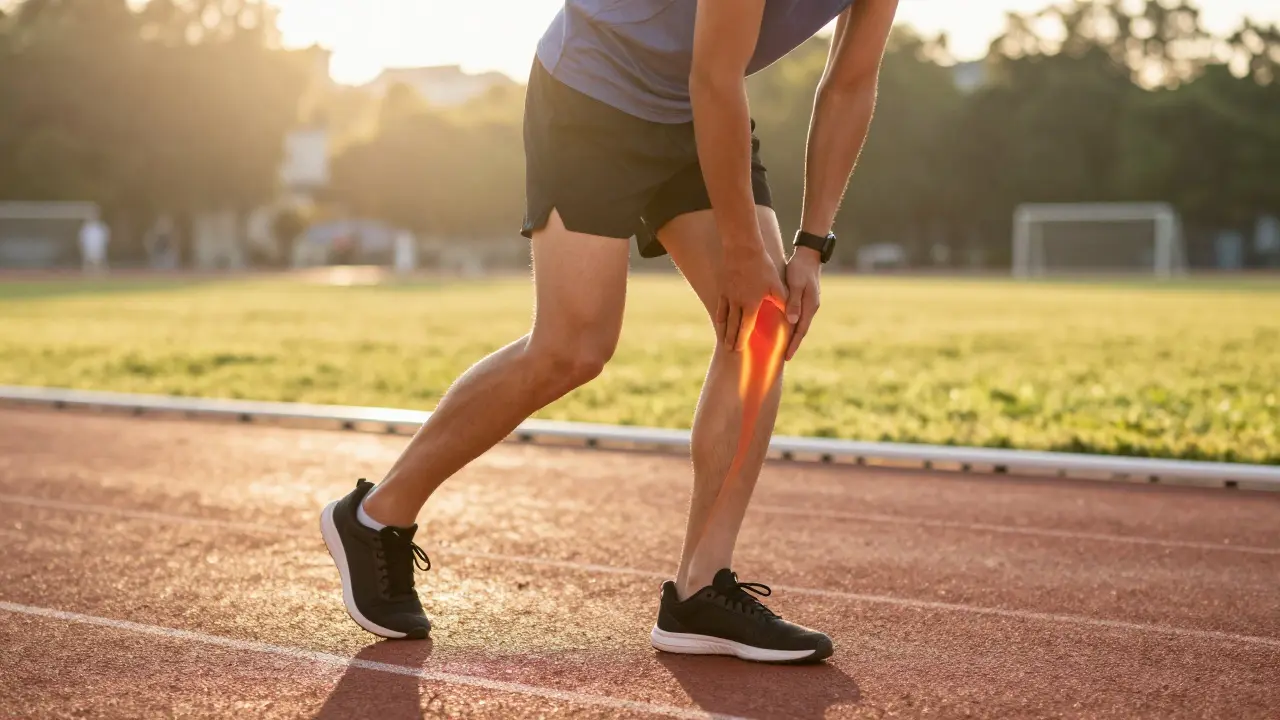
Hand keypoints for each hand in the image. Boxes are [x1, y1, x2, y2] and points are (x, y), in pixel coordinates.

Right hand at [717, 245, 787, 351]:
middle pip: (732, 326)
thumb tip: (792, 318)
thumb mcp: (776, 284)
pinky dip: (720, 317)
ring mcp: (728, 296)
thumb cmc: (762, 266)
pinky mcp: (723, 288)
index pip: (745, 327)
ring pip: (724, 318)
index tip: (739, 350)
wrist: (742, 249)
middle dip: (731, 339)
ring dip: (724, 331)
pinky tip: (720, 322)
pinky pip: (720, 306)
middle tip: (730, 350)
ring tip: (723, 342)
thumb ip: (783, 302)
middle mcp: (737, 303)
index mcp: (751, 304)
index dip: (742, 340)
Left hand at [783, 246, 821, 360]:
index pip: (800, 330)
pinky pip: (798, 316)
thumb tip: (792, 321)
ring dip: (793, 336)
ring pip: (800, 324)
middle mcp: (811, 307)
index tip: (786, 357)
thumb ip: (793, 302)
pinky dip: (792, 325)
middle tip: (784, 358)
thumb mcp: (795, 284)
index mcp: (810, 306)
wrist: (809, 255)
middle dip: (793, 344)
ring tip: (784, 347)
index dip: (793, 344)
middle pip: (801, 330)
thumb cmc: (800, 268)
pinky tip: (786, 329)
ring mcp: (809, 304)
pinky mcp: (805, 299)